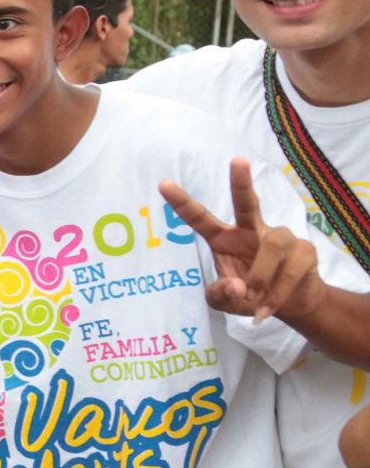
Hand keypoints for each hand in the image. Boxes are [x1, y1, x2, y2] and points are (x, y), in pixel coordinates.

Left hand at [160, 158, 321, 322]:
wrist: (290, 305)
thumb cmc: (249, 296)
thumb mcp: (224, 302)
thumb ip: (221, 296)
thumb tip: (238, 287)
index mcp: (223, 239)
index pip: (200, 218)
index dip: (182, 202)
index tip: (162, 184)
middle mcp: (250, 231)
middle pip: (246, 202)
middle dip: (241, 181)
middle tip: (238, 159)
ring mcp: (280, 237)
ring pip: (273, 246)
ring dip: (262, 275)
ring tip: (254, 297)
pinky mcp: (304, 250)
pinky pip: (292, 268)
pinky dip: (278, 292)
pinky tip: (267, 308)